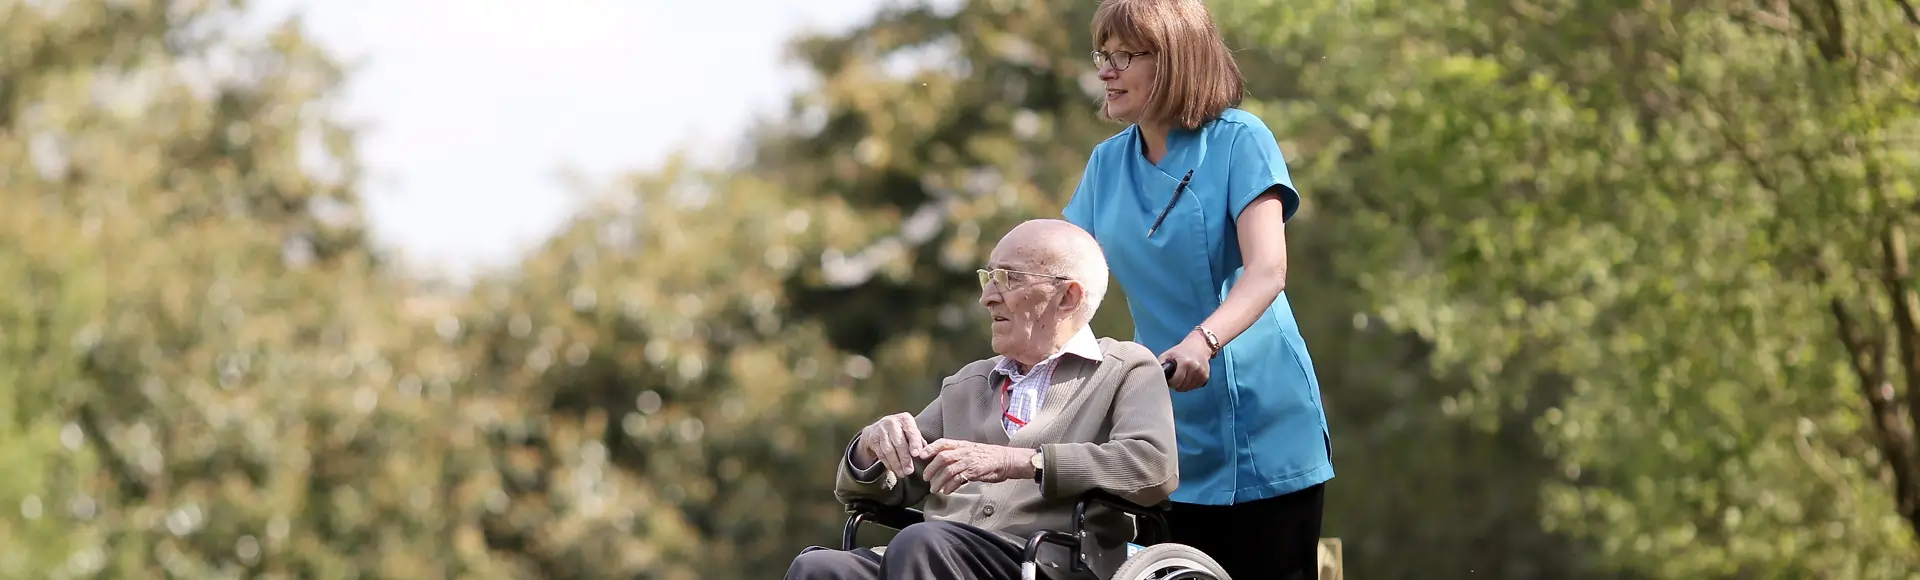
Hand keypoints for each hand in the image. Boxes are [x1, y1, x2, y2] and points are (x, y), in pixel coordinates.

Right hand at [857, 412, 927, 478]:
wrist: (877, 428)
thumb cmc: (900, 431)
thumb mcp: (910, 432)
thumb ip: (918, 441)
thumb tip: (925, 453)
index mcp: (905, 419)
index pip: (911, 432)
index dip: (914, 443)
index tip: (916, 455)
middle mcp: (892, 422)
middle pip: (899, 443)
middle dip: (905, 459)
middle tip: (910, 471)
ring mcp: (880, 430)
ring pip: (889, 450)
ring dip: (896, 464)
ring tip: (902, 474)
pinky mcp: (872, 439)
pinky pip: (881, 454)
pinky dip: (888, 464)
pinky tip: (894, 470)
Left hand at [914, 439, 1035, 495]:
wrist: (1006, 460)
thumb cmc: (988, 457)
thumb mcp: (971, 451)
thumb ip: (957, 456)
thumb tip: (942, 465)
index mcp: (962, 445)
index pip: (943, 443)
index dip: (930, 448)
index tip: (921, 455)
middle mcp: (964, 451)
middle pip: (942, 457)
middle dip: (931, 468)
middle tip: (926, 478)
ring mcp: (969, 461)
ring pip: (948, 470)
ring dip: (938, 481)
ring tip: (934, 489)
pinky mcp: (974, 472)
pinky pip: (958, 479)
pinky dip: (950, 486)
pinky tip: (946, 491)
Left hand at [1159, 334, 1212, 391]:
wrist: (1199, 345)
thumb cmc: (1180, 351)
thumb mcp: (1167, 355)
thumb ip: (1161, 365)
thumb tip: (1153, 376)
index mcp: (1185, 362)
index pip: (1176, 382)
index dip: (1171, 383)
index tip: (1169, 379)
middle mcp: (1195, 368)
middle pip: (1182, 387)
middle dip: (1176, 385)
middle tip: (1175, 377)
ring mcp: (1201, 373)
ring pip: (1188, 388)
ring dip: (1183, 385)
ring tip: (1181, 376)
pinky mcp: (1205, 377)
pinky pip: (1195, 387)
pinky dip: (1190, 385)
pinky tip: (1188, 377)